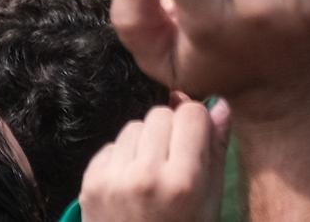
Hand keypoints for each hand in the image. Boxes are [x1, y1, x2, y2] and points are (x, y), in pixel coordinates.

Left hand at [77, 100, 227, 221]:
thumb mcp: (210, 204)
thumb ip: (216, 154)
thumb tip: (219, 105)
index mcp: (183, 182)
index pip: (192, 114)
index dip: (197, 126)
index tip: (195, 145)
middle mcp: (146, 175)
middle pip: (160, 114)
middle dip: (169, 131)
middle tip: (172, 162)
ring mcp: (113, 180)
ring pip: (134, 126)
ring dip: (144, 144)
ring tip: (149, 175)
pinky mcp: (90, 184)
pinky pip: (110, 146)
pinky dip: (121, 159)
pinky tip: (128, 186)